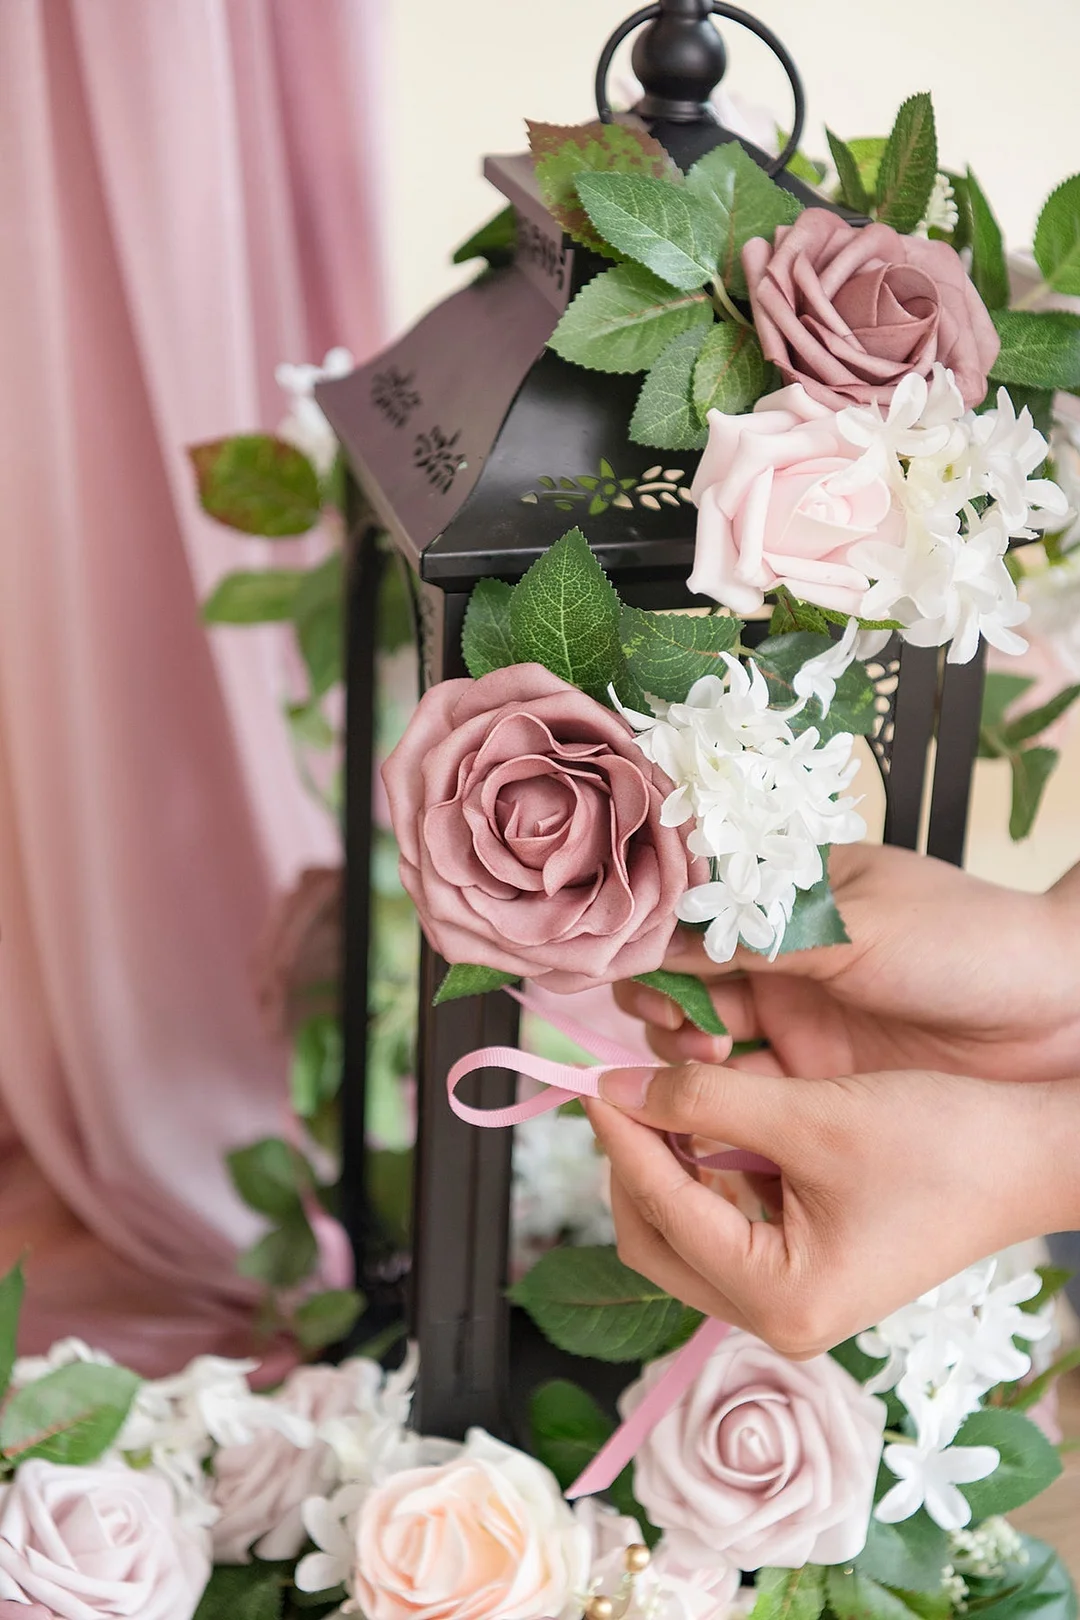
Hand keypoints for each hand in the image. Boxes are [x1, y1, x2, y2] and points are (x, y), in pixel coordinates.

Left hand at [587, 1061, 1079, 1356]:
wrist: (1027, 1156)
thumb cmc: (937, 1142)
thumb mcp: (809, 1115)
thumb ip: (704, 1100)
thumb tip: (617, 1087)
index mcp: (778, 1300)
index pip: (662, 1212)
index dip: (621, 1139)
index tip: (593, 1079)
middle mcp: (777, 1320)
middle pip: (657, 1241)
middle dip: (633, 1165)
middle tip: (623, 1091)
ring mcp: (791, 1301)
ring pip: (684, 1233)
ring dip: (666, 1167)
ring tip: (662, 1097)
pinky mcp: (805, 1271)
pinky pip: (723, 1225)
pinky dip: (703, 1174)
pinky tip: (706, 1122)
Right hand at [615, 843, 1079, 1082]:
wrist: (1064, 1014)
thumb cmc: (968, 943)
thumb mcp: (852, 929)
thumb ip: (754, 939)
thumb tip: (653, 936)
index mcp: (785, 900)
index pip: (685, 917)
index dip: (647, 943)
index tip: (626, 969)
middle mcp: (780, 961)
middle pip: (677, 985)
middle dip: (660, 1007)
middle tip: (682, 1028)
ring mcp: (797, 1024)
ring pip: (698, 1044)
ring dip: (682, 1056)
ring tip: (709, 1064)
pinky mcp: (816, 1085)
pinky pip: (741, 1096)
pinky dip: (712, 1103)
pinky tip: (708, 1107)